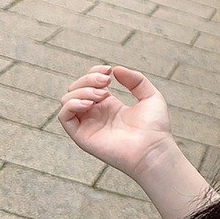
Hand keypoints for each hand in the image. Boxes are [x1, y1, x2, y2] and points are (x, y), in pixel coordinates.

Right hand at [58, 65, 175, 180]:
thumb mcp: (150, 96)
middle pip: (76, 89)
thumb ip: (136, 80)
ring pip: (67, 100)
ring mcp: (88, 125)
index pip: (89, 84)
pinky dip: (72, 104)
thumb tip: (115, 69)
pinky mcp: (82, 136)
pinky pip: (64, 117)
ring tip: (102, 94)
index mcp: (109, 106)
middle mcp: (95, 115)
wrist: (153, 149)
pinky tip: (90, 103)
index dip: (94, 72)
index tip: (109, 70)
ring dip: (82, 90)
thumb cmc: (155, 127)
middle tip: (106, 82)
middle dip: (88, 79)